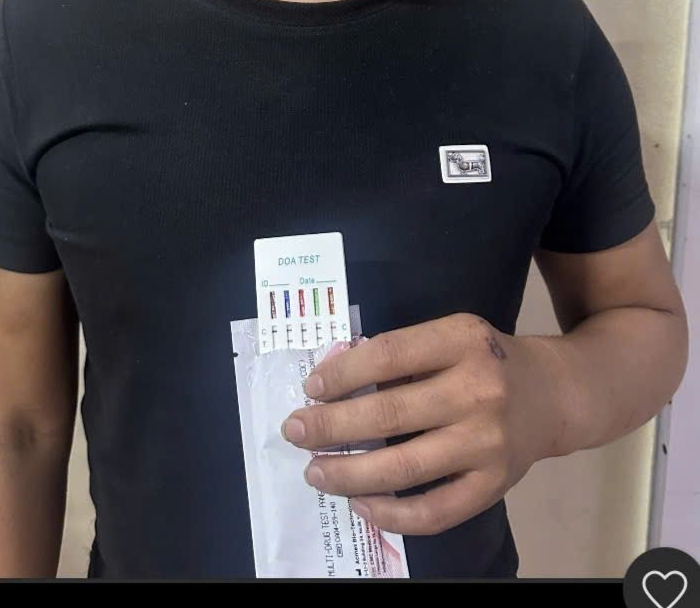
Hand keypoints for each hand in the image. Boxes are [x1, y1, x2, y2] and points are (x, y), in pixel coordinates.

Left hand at [281, 313, 566, 535]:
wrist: (555, 394)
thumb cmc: (485, 361)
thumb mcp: (451, 336)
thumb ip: (401, 354)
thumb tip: (331, 382)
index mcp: (462, 340)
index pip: (388, 355)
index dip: (343, 373)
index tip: (310, 388)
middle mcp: (479, 390)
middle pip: (389, 413)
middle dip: (330, 425)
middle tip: (294, 432)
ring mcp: (489, 442)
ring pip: (404, 467)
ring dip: (349, 473)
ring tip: (315, 471)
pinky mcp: (494, 485)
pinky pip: (435, 510)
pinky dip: (391, 514)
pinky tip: (360, 504)